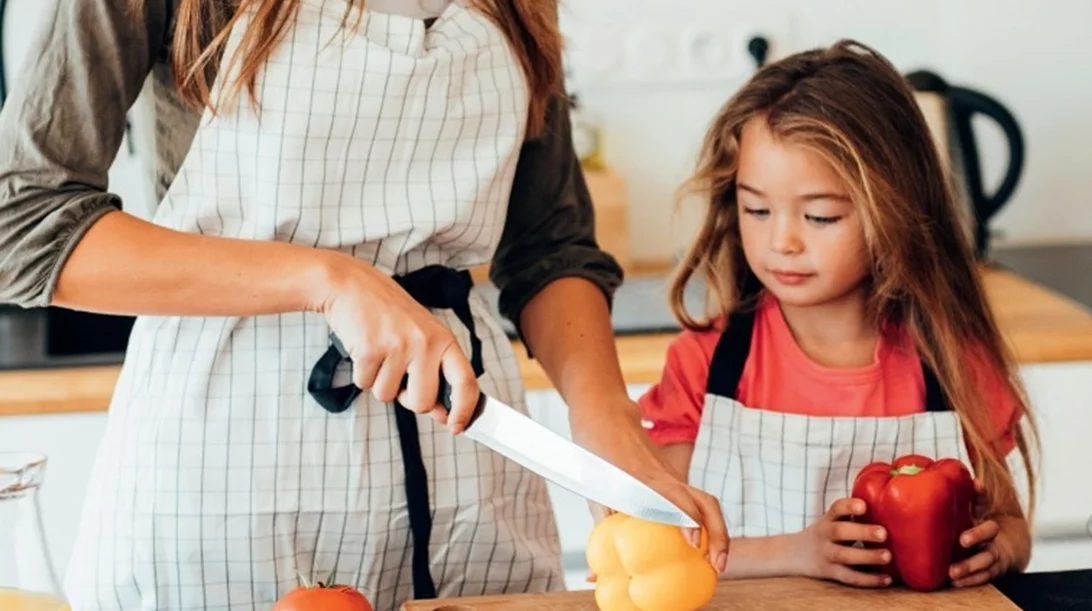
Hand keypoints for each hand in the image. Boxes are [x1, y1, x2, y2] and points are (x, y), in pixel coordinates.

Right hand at [314, 254, 478, 431]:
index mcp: (444, 340)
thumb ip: (433, 375)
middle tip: (399, 374)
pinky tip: (364, 349)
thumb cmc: (389, 315)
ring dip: (379, 382)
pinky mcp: (370, 349)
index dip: (464, 410)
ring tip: (380, 352)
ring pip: (388, 396)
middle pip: (422, 403)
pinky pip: (364, 385)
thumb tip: (442, 415)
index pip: (466, 382)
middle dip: (407, 399)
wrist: (352, 285)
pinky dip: (361, 374)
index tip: (457, 427)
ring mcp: (398, 345)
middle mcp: (425, 342)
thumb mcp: (421, 338)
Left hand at [569, 398, 729, 574]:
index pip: (674, 498)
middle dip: (717, 533)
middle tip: (717, 565)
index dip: (686, 518)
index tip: (693, 542)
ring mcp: (672, 475)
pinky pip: (696, 501)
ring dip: (716, 531)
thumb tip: (595, 576)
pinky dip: (705, 524)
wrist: (606, 414)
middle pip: (704, 502)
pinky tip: (701, 547)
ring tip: (716, 562)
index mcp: (643, 478)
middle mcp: (664, 476)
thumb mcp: (593, 490)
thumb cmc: (596, 450)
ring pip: (705, 502)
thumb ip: (601, 528)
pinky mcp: (673, 478)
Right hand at [794, 498, 891, 587]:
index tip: (863, 506)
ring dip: (867, 556)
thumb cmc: (825, 533)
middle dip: (862, 532)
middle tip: (883, 533)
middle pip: (840, 532)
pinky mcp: (831, 572)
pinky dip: (868, 579)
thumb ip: (852, 514)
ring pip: (844, 556)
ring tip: (887, 556)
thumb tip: (889, 505)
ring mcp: (827, 554)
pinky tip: (886, 579)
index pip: (837, 509)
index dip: (849, 507)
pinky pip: (850, 577)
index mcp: (828, 519)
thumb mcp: (832, 519)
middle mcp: (825, 535)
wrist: (794, 553)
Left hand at [949, 480, 1029, 586]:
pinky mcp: (994, 569)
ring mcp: (995, 552)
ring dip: (969, 566)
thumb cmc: (983, 522)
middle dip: (977, 534)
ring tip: (952, 572)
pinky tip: (955, 581)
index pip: (985, 501)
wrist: (1012, 545)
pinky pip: (983, 576)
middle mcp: (993, 533)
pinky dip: (970, 579)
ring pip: (985, 559)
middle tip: (962, 539)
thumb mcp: (978, 508)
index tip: (976, 484)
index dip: (981, 492)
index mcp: (986, 513)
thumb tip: (969, 477)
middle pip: (989, 531)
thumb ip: (971, 495)